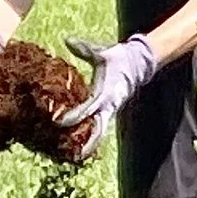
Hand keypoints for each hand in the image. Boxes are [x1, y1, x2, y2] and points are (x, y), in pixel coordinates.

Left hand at [63, 35, 160, 160]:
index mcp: (105, 92)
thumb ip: (84, 49)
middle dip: (88, 143)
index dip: (72, 116)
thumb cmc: (119, 57)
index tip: (58, 122)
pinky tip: (82, 145)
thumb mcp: (102, 52)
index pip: (87, 109)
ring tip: (77, 157)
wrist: (139, 62)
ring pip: (101, 131)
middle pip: (99, 130)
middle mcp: (109, 105)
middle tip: (74, 156)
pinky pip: (101, 126)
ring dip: (90, 144)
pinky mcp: (110, 110)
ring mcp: (111, 109)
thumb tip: (67, 40)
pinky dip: (92, 136)